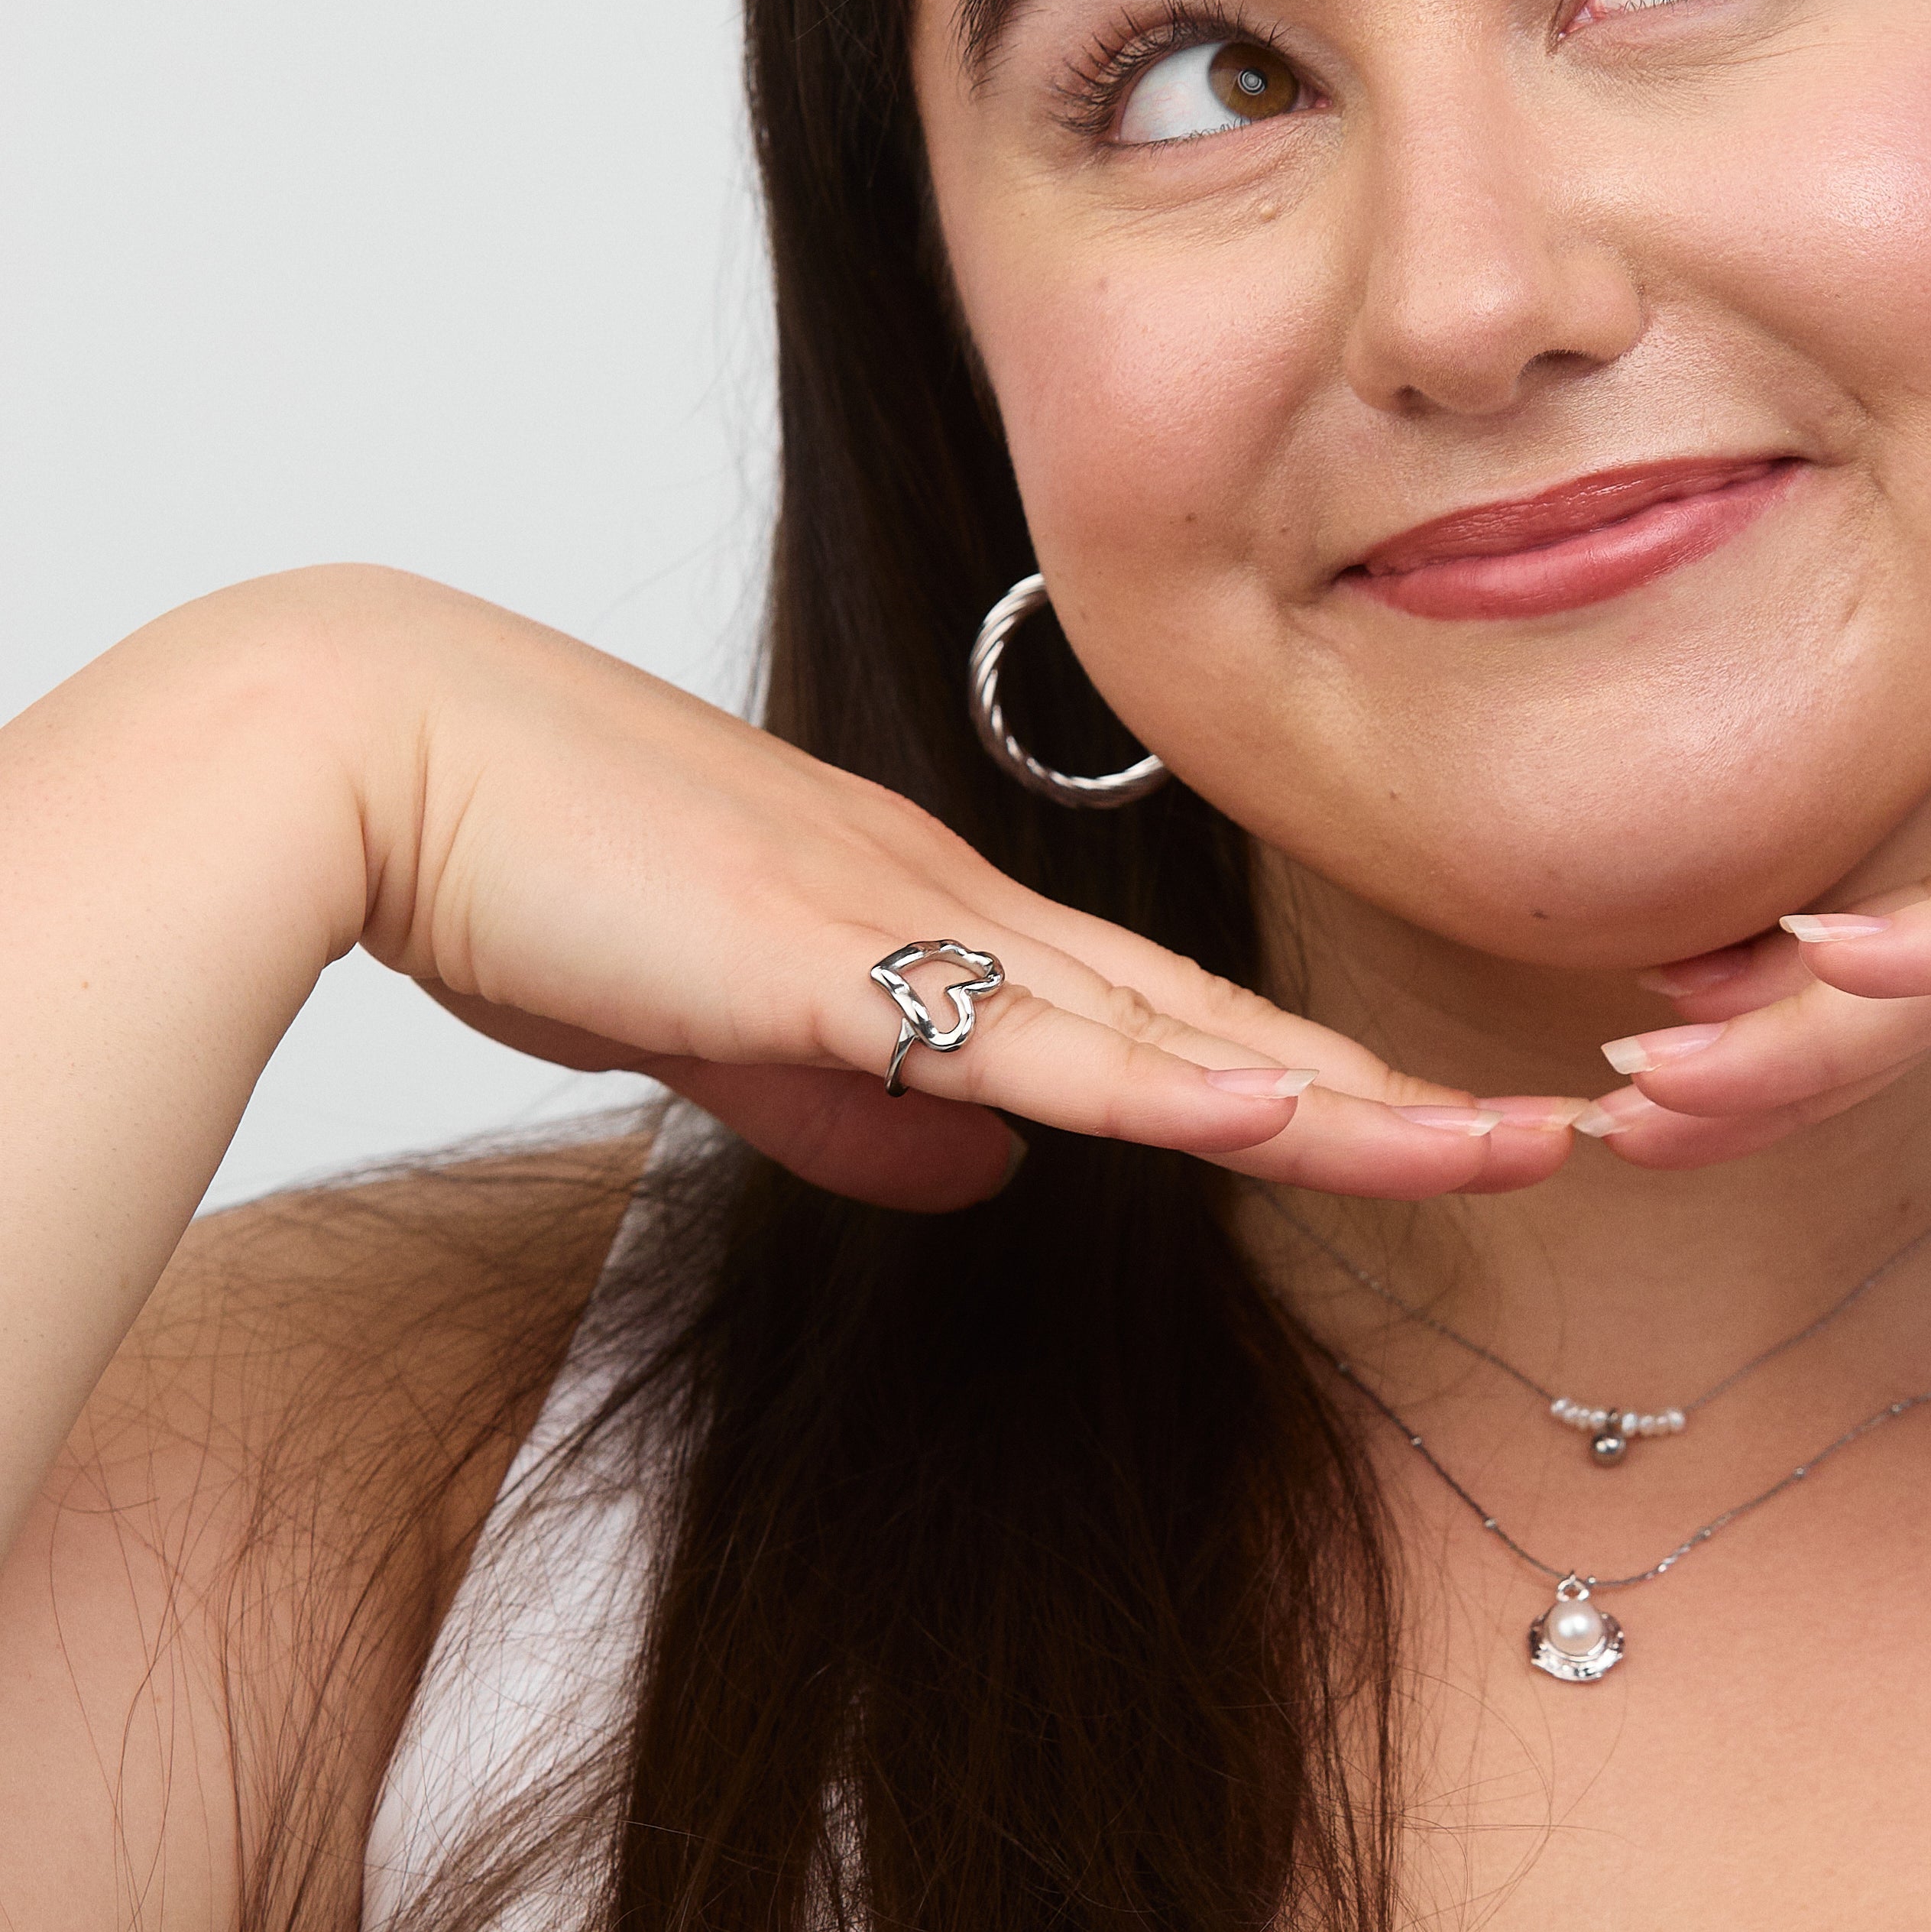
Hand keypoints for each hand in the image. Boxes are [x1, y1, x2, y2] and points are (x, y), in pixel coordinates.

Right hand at [310, 571, 1577, 1207]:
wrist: (365, 751)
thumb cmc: (511, 864)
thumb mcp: (711, 1021)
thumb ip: (847, 1106)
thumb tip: (977, 1180)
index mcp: (927, 918)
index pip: (1169, 1027)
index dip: (1316, 1087)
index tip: (1443, 1134)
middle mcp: (948, 902)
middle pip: (1218, 1030)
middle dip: (1393, 1100)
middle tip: (1564, 1139)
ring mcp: (896, 919)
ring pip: (1168, 1038)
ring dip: (1340, 1105)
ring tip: (1499, 1151)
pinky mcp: (819, 954)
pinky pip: (1024, 1037)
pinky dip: (1164, 1081)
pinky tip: (1279, 1114)